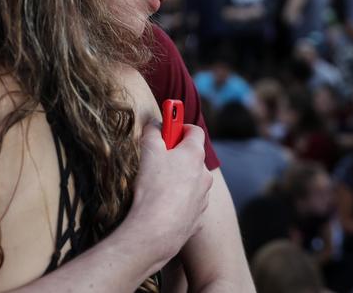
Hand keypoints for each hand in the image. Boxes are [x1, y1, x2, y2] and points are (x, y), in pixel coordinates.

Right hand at [126, 121, 212, 264]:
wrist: (157, 229)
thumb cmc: (153, 186)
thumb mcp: (148, 150)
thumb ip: (152, 130)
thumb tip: (154, 122)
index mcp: (194, 154)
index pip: (194, 130)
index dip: (180, 126)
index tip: (167, 129)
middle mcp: (204, 174)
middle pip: (192, 157)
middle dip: (176, 155)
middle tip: (156, 159)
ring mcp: (203, 197)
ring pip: (191, 181)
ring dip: (178, 179)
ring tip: (156, 187)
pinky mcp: (198, 217)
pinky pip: (189, 202)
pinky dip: (178, 200)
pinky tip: (161, 206)